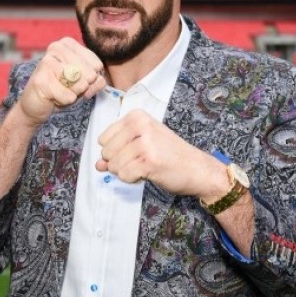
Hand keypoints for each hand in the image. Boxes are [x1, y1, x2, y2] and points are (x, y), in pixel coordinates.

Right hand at [16, 37, 106, 125]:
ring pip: (81, 85)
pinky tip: (53, 97)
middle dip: (83, 88)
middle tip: (68, 88)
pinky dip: (64, 102)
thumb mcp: (83, 83)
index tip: (78, 81)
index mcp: (68, 44)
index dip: (93, 80)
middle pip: (90, 74)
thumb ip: (97, 80)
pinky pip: (68, 96)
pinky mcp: (41, 80)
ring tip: (60, 91)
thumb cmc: (61, 89)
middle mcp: (57, 48)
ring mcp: (47, 62)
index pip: (97, 64)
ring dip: (73, 94)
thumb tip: (96, 80)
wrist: (35, 104)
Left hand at [95, 109, 224, 197]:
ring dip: (127, 172)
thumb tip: (97, 164)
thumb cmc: (170, 155)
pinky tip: (148, 174)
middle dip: (119, 163)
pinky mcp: (148, 161)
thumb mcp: (142, 145)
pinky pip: (124, 175)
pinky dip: (133, 179)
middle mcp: (140, 125)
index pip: (103, 139)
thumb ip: (117, 152)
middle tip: (142, 161)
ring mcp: (145, 143)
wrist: (198, 169)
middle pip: (106, 153)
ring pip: (114, 166)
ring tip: (147, 167)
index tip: (134, 152)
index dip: (115, 151)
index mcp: (137, 116)